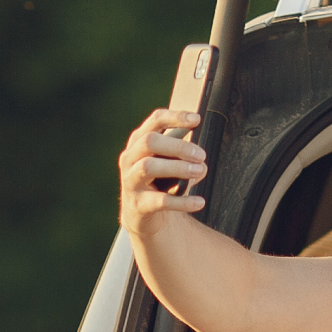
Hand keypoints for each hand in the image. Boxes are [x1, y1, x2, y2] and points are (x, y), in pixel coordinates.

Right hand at [117, 109, 207, 233]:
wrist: (141, 215)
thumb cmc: (158, 180)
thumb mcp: (168, 161)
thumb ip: (183, 154)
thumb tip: (202, 158)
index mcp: (139, 141)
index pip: (155, 121)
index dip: (176, 117)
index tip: (197, 120)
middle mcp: (130, 158)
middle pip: (149, 141)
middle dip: (178, 146)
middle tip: (202, 155)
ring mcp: (130, 181)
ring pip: (148, 167)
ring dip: (177, 168)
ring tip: (200, 172)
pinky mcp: (137, 204)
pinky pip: (159, 201)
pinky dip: (182, 201)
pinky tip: (199, 202)